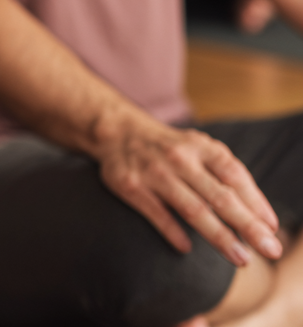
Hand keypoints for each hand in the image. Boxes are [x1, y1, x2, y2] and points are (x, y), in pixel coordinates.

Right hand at [97, 119, 281, 266]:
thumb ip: (227, 176)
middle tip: (269, 249)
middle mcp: (178, 157)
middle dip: (247, 225)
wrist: (117, 131)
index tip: (272, 228)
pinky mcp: (130, 185)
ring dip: (219, 235)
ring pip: (192, 208)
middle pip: (219, 195)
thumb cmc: (169, 147)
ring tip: (241, 258)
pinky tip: (186, 249)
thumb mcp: (198, 148)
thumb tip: (264, 218)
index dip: (256, 201)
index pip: (234, 174)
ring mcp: (153, 171)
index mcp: (199, 145)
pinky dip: (173, 232)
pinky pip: (157, 214)